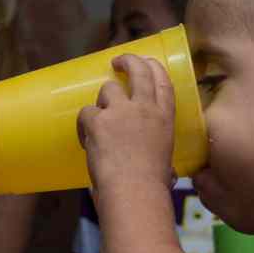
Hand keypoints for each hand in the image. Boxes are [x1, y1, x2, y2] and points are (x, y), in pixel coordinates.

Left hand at [77, 54, 176, 190]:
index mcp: (164, 118)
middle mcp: (145, 108)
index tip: (146, 62)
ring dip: (102, 103)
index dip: (153, 67)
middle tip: (117, 62)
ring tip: (99, 124)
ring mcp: (121, 111)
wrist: (133, 192)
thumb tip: (168, 175)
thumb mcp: (166, 164)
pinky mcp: (98, 120)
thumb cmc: (152, 186)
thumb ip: (164, 160)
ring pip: (107, 90)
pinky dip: (84, 126)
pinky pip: (86, 113)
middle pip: (138, 71)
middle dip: (128, 60)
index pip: (163, 81)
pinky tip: (87, 141)